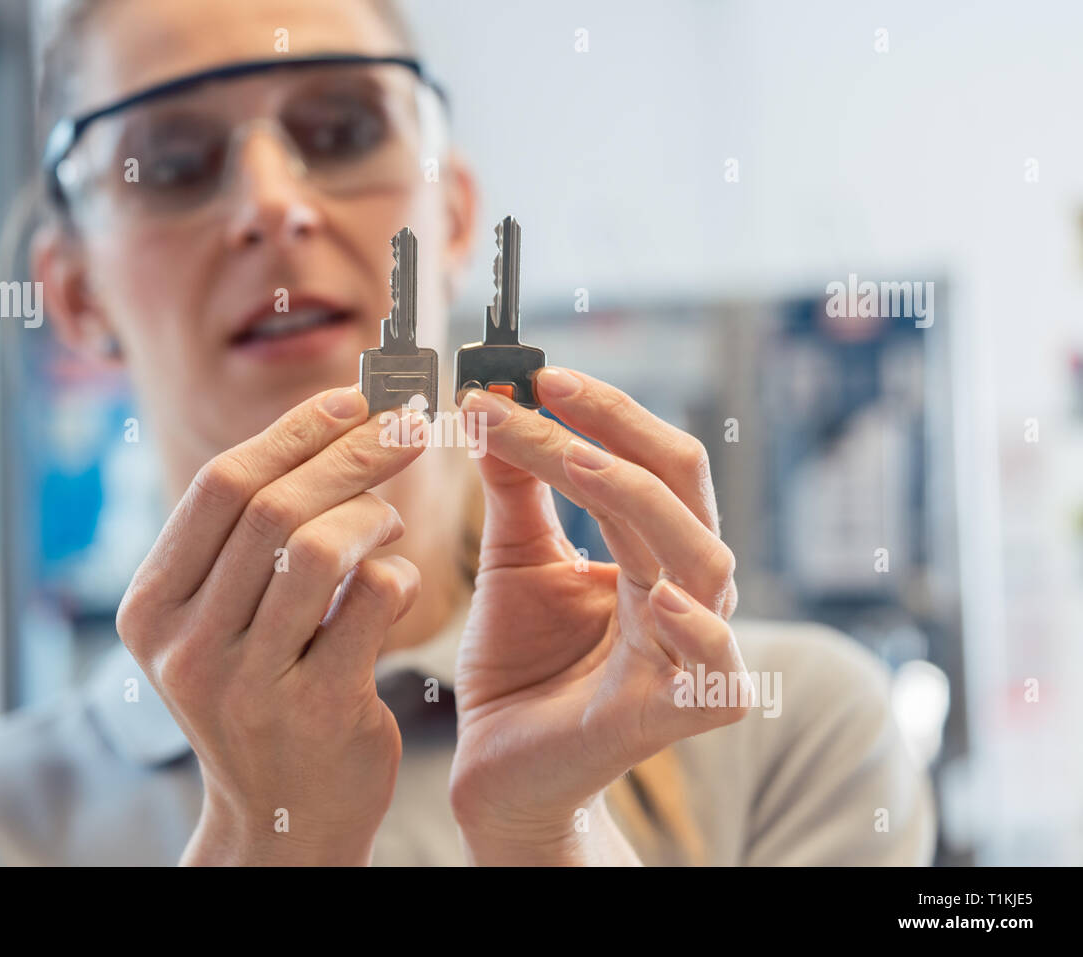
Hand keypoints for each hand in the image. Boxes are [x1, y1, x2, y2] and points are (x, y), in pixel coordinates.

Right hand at [115, 388, 424, 865]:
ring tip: (389, 524)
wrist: (280, 819)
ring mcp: (247, 683)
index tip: (353, 399)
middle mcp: (184, 644)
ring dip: (374, 515)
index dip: (293, 432)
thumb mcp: (220, 622)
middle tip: (410, 426)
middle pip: (271, 507)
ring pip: (319, 547)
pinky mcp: (315, 710)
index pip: (218, 486)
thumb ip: (246, 539)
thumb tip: (324, 421)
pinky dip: (400, 575)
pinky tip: (399, 584)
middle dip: (352, 452)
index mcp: (151, 607)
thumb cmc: (261, 694)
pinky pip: (373, 602)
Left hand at [449, 368, 749, 864]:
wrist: (499, 768)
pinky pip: (716, 668)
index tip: (531, 373)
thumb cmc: (520, 665)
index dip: (600, 412)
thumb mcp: (515, 560)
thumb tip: (491, 400)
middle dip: (614, 431)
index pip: (647, 461)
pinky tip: (658, 595)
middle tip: (545, 390)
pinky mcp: (678, 712)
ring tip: (574, 462)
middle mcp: (683, 589)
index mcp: (651, 550)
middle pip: (681, 489)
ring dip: (637, 502)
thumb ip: (516, 487)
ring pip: (702, 558)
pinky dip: (698, 629)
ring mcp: (689, 650)